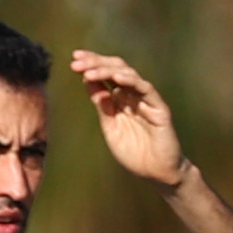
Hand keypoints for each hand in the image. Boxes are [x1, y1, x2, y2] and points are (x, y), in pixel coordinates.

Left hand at [71, 51, 188, 188]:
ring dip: (108, 71)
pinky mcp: (159, 108)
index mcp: (120, 98)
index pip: (106, 74)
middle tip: (77, 61)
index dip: (91, 64)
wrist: (156, 172)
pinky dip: (131, 82)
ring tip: (89, 71)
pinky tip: (116, 78)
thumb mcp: (110, 127)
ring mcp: (147, 99)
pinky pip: (146, 90)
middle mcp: (133, 95)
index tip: (74, 60)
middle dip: (96, 63)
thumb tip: (88, 81)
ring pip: (129, 75)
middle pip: (115, 69)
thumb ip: (102, 106)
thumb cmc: (134, 152)